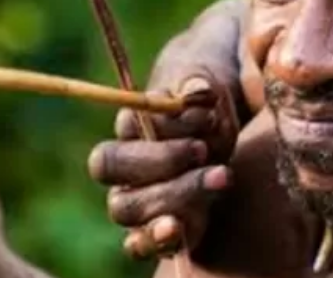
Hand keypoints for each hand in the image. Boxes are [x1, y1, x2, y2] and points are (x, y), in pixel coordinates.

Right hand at [88, 71, 241, 259]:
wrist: (219, 137)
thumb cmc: (209, 108)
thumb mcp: (210, 91)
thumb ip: (200, 88)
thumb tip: (198, 92)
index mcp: (131, 124)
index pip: (127, 125)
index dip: (162, 128)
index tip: (203, 126)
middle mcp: (124, 164)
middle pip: (112, 167)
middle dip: (162, 161)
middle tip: (205, 153)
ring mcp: (135, 200)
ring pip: (126, 208)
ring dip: (172, 196)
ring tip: (218, 180)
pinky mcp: (154, 230)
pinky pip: (138, 243)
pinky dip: (152, 240)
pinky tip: (175, 231)